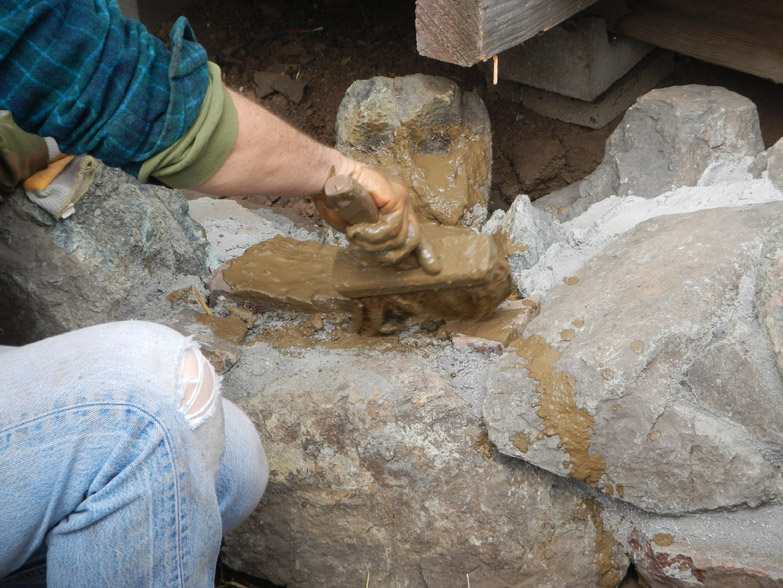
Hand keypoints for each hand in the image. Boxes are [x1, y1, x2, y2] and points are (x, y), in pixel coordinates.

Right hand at [314, 166, 440, 273]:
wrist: (327, 180)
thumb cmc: (337, 204)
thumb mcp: (356, 229)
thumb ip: (372, 242)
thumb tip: (387, 258)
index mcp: (396, 212)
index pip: (416, 235)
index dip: (425, 254)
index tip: (432, 269)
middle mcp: (403, 205)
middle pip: (413, 240)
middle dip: (394, 254)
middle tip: (369, 251)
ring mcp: (402, 200)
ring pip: (400, 238)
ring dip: (374, 243)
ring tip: (356, 236)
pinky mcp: (397, 196)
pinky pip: (392, 228)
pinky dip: (373, 234)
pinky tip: (358, 231)